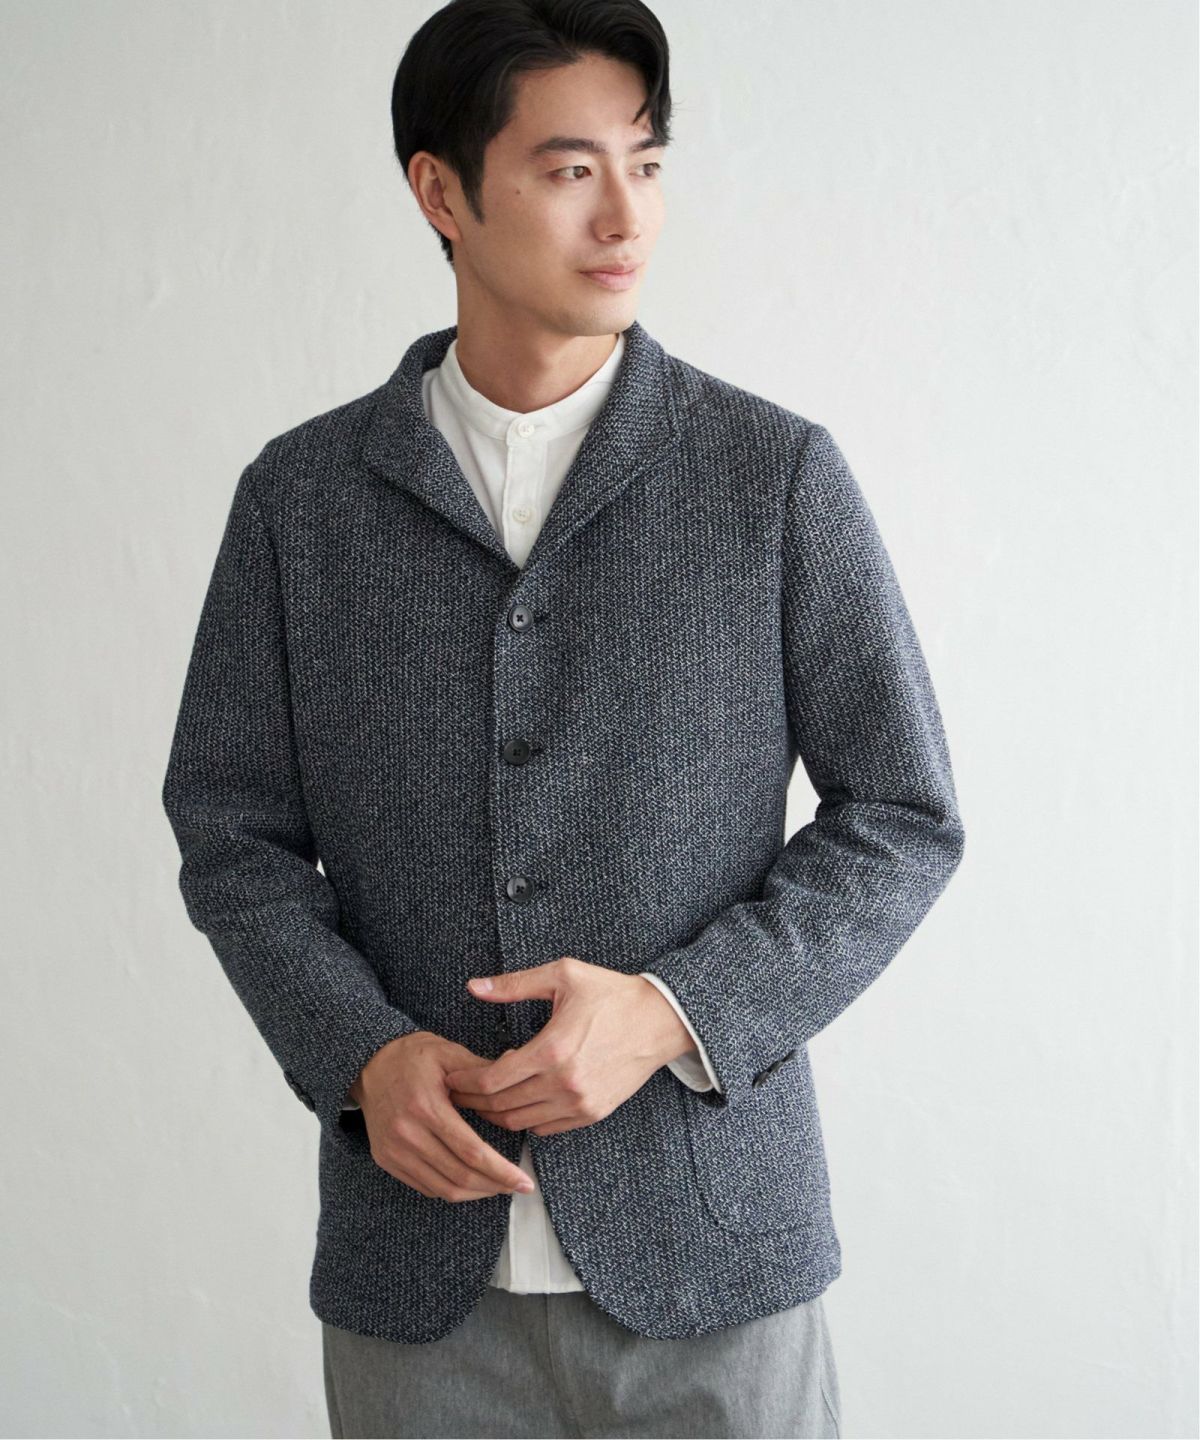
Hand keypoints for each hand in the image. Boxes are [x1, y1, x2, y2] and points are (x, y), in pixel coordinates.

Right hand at [351, 1031, 535, 1201]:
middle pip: (459, 1176)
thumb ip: (482, 1069)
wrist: (368, 1063)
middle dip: (494, 1186)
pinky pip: (425, 1187)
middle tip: (518, 1186)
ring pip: (442, 1189)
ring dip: (475, 1193)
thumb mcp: (448, 1053)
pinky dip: (451, 1189)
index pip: (471, 1152)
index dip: (501, 1172)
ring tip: (498, 1186)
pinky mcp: (386, 1159)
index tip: (524, 1181)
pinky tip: (470, 1181)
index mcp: (426, 1107)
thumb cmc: (413, 1056)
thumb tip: (518, 1071)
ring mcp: (393, 1151)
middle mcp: (407, 1134)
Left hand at [444, 956, 695, 1135]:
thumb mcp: (562, 976)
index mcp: (552, 1050)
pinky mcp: (593, 1113)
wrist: (660, 1020)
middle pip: (502, 1107)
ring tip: (483, 1099)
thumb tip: (474, 986)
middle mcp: (565, 1084)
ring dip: (498, 1113)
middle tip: (457, 1094)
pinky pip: (547, 1128)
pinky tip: (519, 1099)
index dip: (465, 1083)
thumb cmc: (611, 994)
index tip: (450, 1078)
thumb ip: (514, 985)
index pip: (493, 1080)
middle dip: (473, 1102)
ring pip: (522, 1122)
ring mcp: (580, 1103)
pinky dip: (526, 1118)